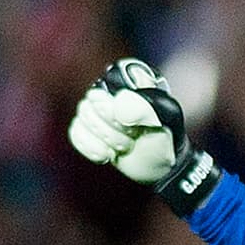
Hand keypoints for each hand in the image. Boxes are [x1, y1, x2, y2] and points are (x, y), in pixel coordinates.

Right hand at [67, 58, 219, 215]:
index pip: (115, 77)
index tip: (138, 121)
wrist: (157, 167)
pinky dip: (95, 148)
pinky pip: (76, 133)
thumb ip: (148, 108)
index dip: (124, 103)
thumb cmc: (164, 137)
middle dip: (117, 126)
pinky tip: (110, 153)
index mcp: (132, 77)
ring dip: (108, 139)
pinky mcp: (83, 126)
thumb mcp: (167, 122)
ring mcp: (93, 107)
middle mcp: (109, 88)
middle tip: (135, 135)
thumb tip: (119, 106)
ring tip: (127, 144)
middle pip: (95, 99)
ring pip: (84, 116)